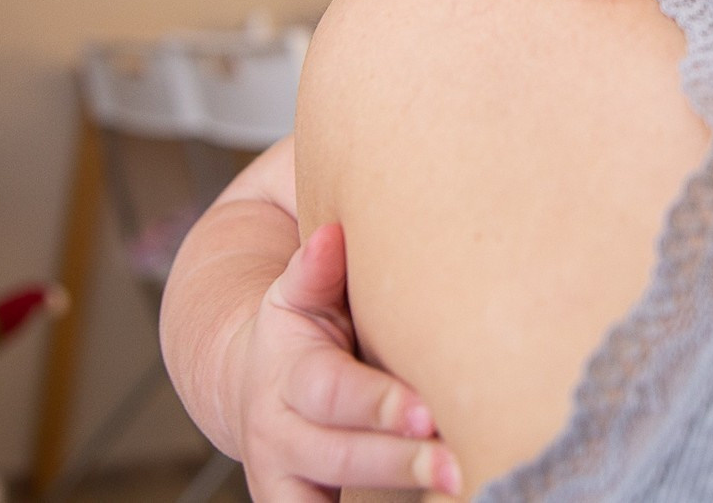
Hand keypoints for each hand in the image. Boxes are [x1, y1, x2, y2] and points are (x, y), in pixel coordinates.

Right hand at [228, 223, 462, 501]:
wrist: (256, 384)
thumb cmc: (302, 332)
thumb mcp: (298, 294)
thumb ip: (315, 270)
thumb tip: (333, 235)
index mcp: (287, 373)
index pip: (332, 393)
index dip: (377, 406)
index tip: (426, 410)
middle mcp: (279, 433)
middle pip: (339, 456)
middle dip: (398, 462)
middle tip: (456, 466)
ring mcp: (286, 478)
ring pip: (332, 501)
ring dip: (393, 495)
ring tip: (455, 491)